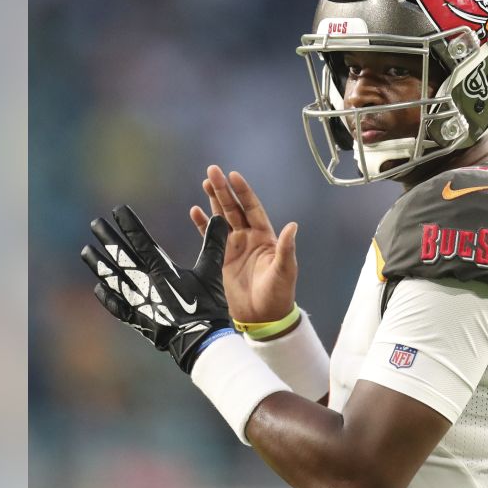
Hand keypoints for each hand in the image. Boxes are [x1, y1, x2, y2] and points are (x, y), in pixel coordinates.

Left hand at [81, 205, 232, 372]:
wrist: (198, 341)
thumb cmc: (206, 306)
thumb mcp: (212, 273)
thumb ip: (213, 245)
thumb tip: (218, 218)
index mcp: (162, 270)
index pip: (141, 241)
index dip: (129, 224)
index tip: (118, 210)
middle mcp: (144, 283)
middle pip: (121, 256)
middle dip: (108, 238)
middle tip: (95, 223)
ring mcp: (136, 300)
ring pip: (112, 278)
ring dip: (98, 263)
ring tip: (86, 250)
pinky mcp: (135, 317)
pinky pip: (115, 304)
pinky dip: (105, 295)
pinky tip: (98, 287)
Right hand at [190, 165, 298, 324]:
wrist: (263, 316)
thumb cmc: (279, 294)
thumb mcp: (285, 270)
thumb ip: (286, 248)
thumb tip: (293, 226)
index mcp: (265, 237)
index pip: (252, 208)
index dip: (243, 192)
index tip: (234, 175)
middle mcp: (249, 238)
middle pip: (234, 208)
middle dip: (224, 190)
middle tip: (212, 171)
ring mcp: (235, 247)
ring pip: (222, 217)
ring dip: (214, 201)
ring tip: (206, 182)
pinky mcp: (222, 258)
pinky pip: (210, 237)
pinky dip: (202, 224)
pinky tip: (195, 211)